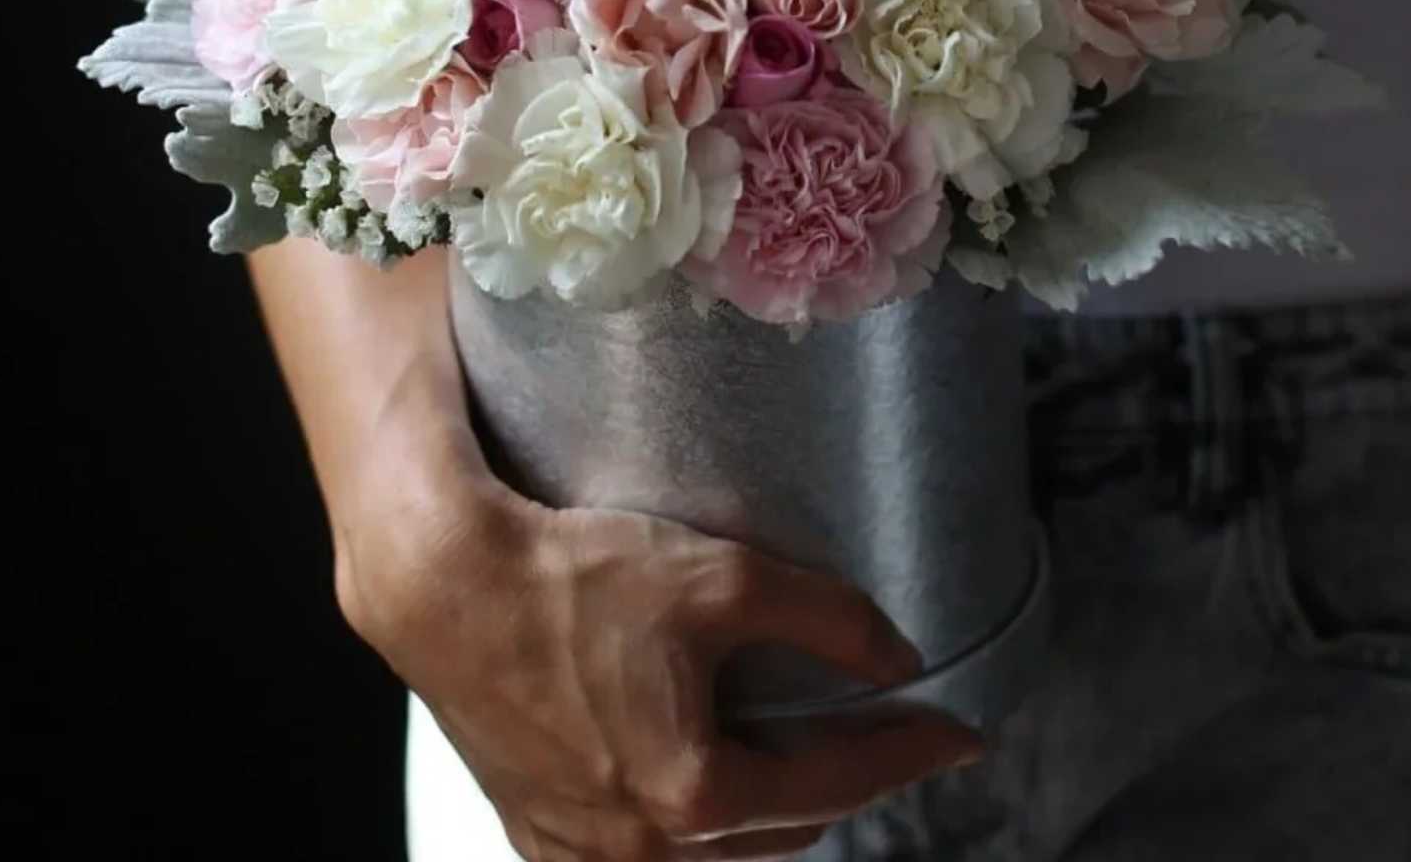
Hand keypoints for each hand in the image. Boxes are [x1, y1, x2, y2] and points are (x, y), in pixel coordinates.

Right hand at [337, 466, 988, 861]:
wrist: (448, 589)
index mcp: (692, 794)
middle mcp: (640, 847)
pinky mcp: (539, 833)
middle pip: (779, 832)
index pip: (837, 785)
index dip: (909, 753)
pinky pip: (638, 854)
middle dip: (839, 787)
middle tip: (880, 733)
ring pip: (710, 855)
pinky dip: (686, 824)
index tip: (961, 734)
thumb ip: (825, 616)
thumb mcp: (720, 576)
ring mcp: (584, 852)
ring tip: (797, 755)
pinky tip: (695, 779)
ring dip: (764, 814)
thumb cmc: (576, 578)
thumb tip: (897, 653)